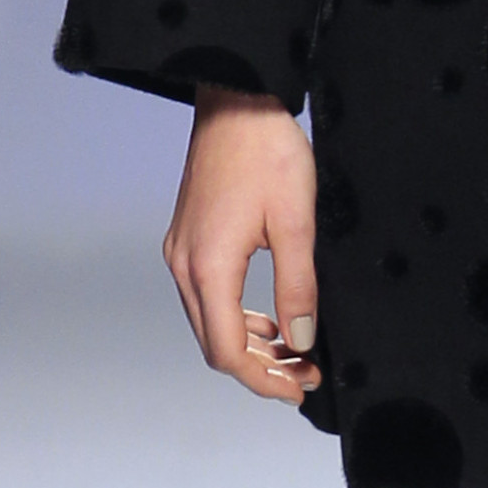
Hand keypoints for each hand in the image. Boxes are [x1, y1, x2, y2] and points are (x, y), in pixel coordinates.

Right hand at [163, 88, 320, 403]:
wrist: (237, 98)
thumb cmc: (266, 151)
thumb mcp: (296, 222)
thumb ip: (298, 286)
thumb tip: (302, 338)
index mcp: (208, 267)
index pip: (227, 351)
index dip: (263, 380)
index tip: (299, 388)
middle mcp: (185, 264)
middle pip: (215, 344)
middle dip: (260, 369)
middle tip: (305, 376)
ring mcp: (182, 251)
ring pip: (210, 322)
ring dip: (251, 345)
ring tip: (295, 353)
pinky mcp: (190, 239)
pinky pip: (208, 297)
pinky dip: (239, 318)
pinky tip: (270, 319)